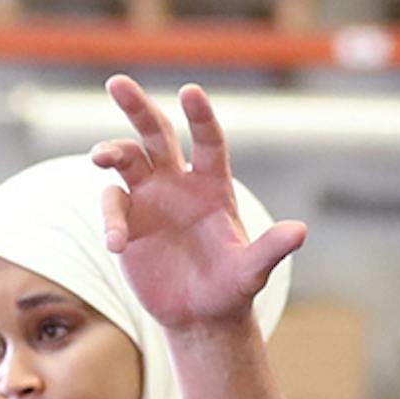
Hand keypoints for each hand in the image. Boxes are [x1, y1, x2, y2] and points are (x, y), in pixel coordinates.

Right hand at [91, 77, 307, 332]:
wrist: (199, 315)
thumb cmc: (231, 289)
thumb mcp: (252, 272)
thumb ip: (271, 249)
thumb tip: (300, 231)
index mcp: (213, 185)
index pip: (208, 141)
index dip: (200, 117)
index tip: (190, 91)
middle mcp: (178, 182)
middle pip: (156, 133)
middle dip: (138, 107)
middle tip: (117, 83)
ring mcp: (149, 198)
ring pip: (126, 159)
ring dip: (111, 151)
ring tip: (99, 158)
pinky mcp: (127, 221)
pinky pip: (113, 206)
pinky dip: (110, 220)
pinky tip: (117, 244)